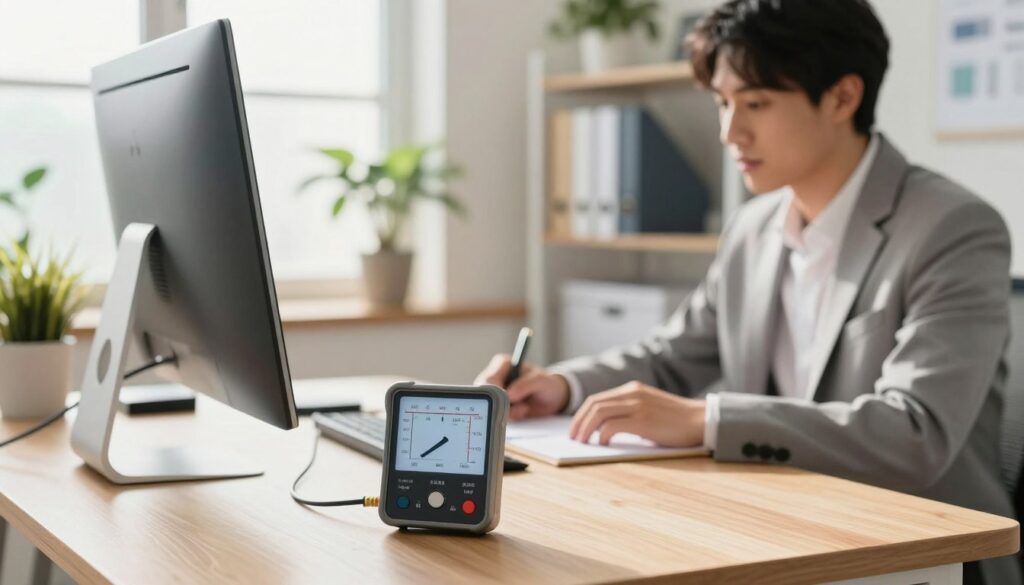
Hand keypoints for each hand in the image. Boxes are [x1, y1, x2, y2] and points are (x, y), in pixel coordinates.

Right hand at [474, 354, 569, 419]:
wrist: (553, 399)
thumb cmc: (547, 384)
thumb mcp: (541, 380)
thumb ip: (526, 384)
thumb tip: (510, 393)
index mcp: (503, 364)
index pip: (489, 379)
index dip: (497, 392)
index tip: (511, 400)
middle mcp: (496, 376)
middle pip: (486, 394)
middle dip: (503, 404)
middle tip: (521, 406)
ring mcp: (495, 392)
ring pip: (490, 406)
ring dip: (509, 412)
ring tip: (524, 408)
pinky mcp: (498, 405)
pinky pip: (497, 415)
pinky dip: (510, 417)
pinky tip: (522, 412)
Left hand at [568, 381, 704, 447]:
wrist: (702, 420)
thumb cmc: (677, 421)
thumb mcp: (650, 409)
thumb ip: (630, 412)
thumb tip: (605, 430)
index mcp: (633, 390)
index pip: (597, 399)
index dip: (582, 414)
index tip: (576, 429)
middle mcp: (633, 394)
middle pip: (594, 404)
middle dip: (579, 422)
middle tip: (574, 438)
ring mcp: (638, 405)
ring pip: (599, 413)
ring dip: (586, 429)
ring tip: (583, 443)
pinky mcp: (643, 420)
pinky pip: (612, 425)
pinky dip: (602, 435)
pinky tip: (602, 444)